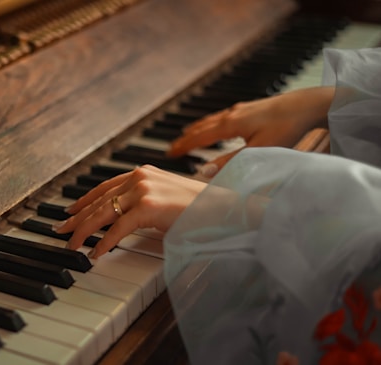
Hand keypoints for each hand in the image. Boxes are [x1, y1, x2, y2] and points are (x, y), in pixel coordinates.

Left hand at [54, 164, 206, 257]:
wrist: (224, 207)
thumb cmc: (198, 207)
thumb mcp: (164, 199)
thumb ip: (142, 203)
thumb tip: (121, 219)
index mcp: (142, 173)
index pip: (104, 187)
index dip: (84, 201)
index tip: (70, 211)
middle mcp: (139, 177)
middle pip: (98, 200)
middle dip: (76, 217)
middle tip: (60, 230)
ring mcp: (143, 190)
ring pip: (103, 213)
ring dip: (84, 231)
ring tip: (72, 245)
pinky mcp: (149, 206)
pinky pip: (118, 228)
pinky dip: (104, 242)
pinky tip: (95, 253)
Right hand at [168, 87, 333, 176]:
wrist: (308, 105)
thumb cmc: (286, 127)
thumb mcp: (258, 151)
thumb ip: (230, 162)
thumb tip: (204, 172)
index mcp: (230, 125)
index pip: (198, 137)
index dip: (183, 146)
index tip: (168, 154)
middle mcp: (231, 114)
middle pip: (201, 127)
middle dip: (185, 138)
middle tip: (172, 148)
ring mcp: (241, 110)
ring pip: (211, 120)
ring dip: (197, 129)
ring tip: (187, 134)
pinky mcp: (251, 109)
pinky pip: (223, 117)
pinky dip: (211, 123)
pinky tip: (217, 124)